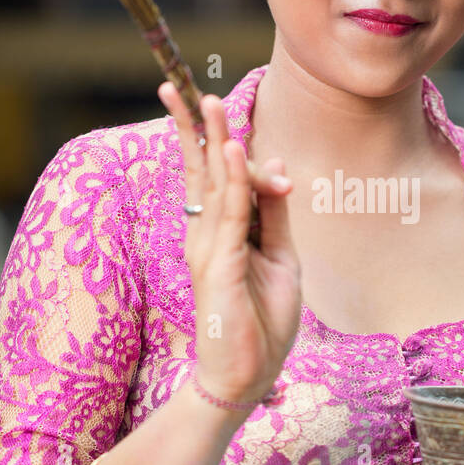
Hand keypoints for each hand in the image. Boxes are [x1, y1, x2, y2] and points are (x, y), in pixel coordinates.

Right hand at [159, 82, 301, 405]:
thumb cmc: (260, 323)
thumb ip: (274, 214)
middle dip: (196, 129)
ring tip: (209, 103)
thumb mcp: (279, 258)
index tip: (212, 105)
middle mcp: (207, 235)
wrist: (245, 377)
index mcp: (219, 233)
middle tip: (184, 87)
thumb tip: (276, 168)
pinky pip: (232, 215)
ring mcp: (209, 250)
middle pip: (202, 171)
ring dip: (214, 141)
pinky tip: (236, 151)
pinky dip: (236, 181)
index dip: (211, 140)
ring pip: (215, 184)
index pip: (211, 177)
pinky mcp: (219, 267)